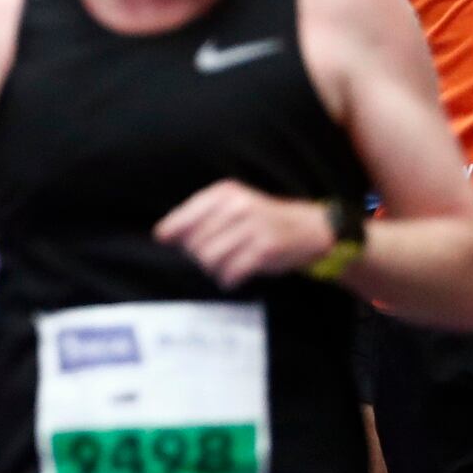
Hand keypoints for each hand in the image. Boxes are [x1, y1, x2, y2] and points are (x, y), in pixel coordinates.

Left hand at [153, 180, 336, 288]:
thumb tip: (161, 234)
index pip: (184, 216)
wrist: (311, 229)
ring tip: (226, 265)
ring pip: (208, 259)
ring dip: (213, 269)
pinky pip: (230, 272)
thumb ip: (198, 217)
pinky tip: (234, 276)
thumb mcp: (232, 206)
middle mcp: (237, 207)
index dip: (172, 230)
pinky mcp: (264, 249)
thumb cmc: (262, 220)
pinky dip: (228, 279)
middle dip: (197, 255)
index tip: (163, 238)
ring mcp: (252, 227)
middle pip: (193, 243)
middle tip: (214, 256)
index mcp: (225, 193)